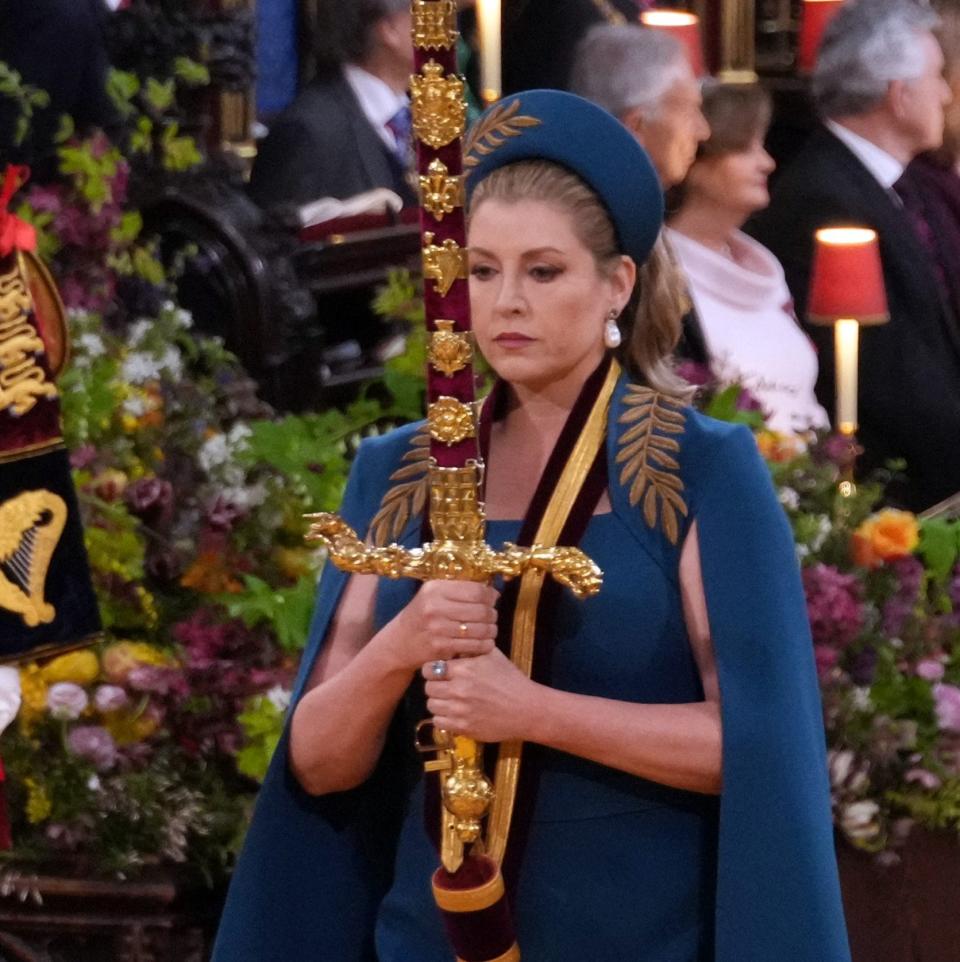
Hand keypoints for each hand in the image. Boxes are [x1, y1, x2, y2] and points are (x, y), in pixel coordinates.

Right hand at [386, 580, 497, 672]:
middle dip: (492, 614)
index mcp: (435, 589)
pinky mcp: (441, 647)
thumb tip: (491, 590)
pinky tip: (485, 642)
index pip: (475, 590)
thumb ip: (458, 589)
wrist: (399, 641)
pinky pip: (474, 645)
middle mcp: (435, 607)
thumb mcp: (433, 594)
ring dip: (491, 630)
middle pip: (481, 610)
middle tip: (493, 616)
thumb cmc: (422, 615)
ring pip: (480, 629)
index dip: (490, 595)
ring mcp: (438, 628)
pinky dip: (485, 645)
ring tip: (490, 629)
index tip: (493, 598)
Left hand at [423, 647, 538, 742]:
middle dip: (435, 685)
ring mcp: (460, 710)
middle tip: (444, 685)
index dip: (432, 669)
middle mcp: (459, 689)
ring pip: (431, 705)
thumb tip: (451, 640)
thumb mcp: (491, 655)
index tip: (439, 671)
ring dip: (438, 701)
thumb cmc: (509, 679)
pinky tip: (454, 712)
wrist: (526, 709)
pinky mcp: (463, 727)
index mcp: (464, 669)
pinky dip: (443, 717)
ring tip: (449, 699)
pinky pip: (438, 721)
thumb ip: (469, 647)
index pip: (430, 668)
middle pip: (428, 687)